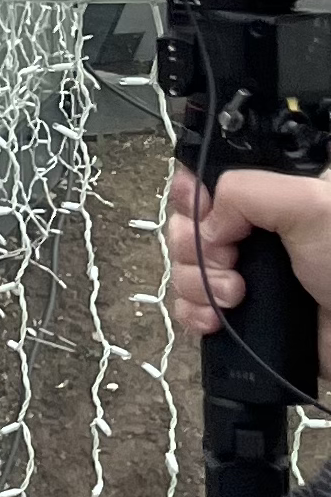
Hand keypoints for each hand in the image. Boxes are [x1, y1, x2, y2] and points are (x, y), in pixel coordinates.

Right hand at [166, 164, 330, 375]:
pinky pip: (190, 303)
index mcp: (276, 195)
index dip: (193, 191)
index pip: (210, 177)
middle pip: (189, 221)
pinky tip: (215, 319)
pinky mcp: (241, 309)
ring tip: (233, 297)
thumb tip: (208, 222)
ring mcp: (248, 270)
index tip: (201, 210)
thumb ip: (247, 191)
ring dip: (196, 282)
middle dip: (195, 244)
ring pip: (185, 264)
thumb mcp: (311, 206)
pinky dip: (194, 310)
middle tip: (229, 259)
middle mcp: (258, 229)